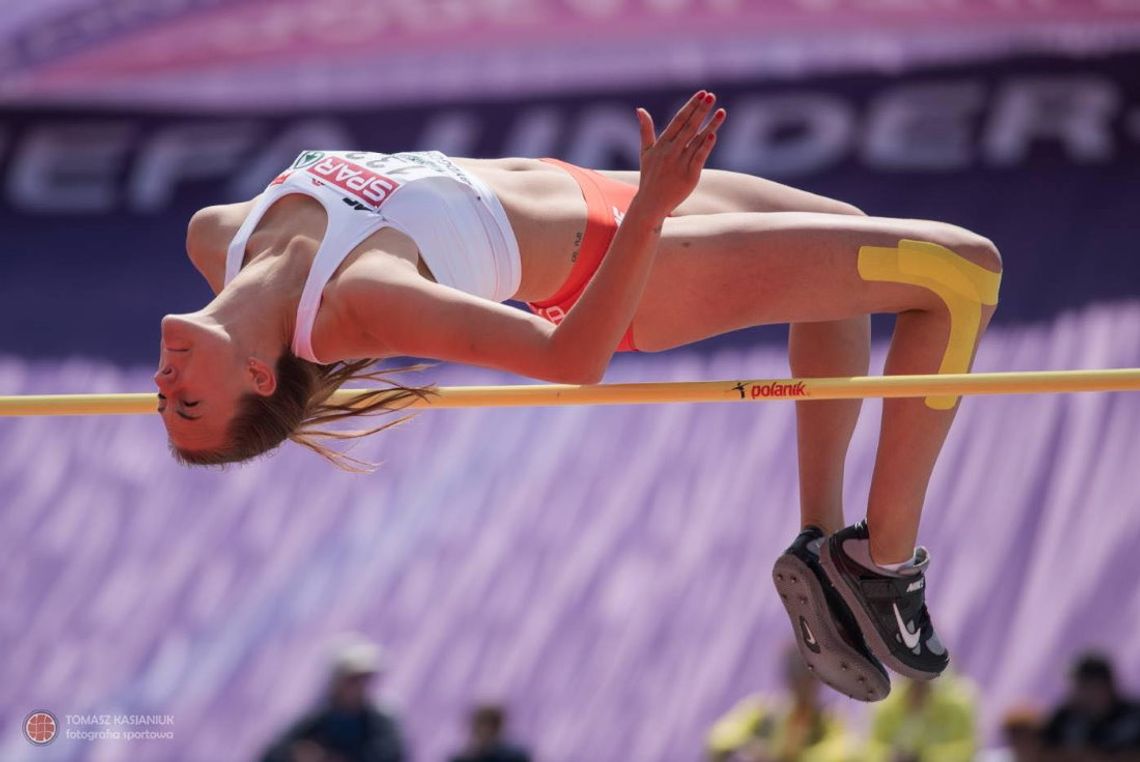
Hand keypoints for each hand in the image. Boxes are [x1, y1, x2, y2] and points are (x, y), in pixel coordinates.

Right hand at [633, 90, 724, 218]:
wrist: (651, 203)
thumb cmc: (649, 176)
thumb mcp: (645, 152)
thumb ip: (645, 130)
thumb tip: (640, 109)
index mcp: (661, 144)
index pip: (678, 120)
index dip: (691, 106)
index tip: (702, 94)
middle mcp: (670, 152)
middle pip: (688, 127)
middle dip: (700, 110)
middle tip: (711, 96)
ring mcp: (680, 164)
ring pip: (697, 140)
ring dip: (710, 125)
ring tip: (722, 111)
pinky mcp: (689, 176)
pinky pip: (699, 158)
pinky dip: (706, 147)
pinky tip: (714, 135)